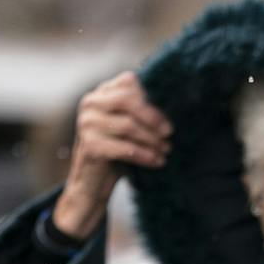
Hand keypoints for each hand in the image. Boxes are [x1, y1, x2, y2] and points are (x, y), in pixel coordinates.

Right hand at [53, 71, 170, 239]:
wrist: (93, 182)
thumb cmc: (117, 151)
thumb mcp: (129, 127)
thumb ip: (141, 112)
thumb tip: (177, 104)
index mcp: (101, 94)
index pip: (128, 81)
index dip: (151, 95)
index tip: (169, 111)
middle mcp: (90, 104)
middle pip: (128, 100)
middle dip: (153, 116)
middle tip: (170, 132)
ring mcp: (87, 124)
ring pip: (128, 126)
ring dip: (153, 140)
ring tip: (166, 149)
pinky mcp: (90, 146)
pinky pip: (126, 148)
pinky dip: (146, 155)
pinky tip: (158, 161)